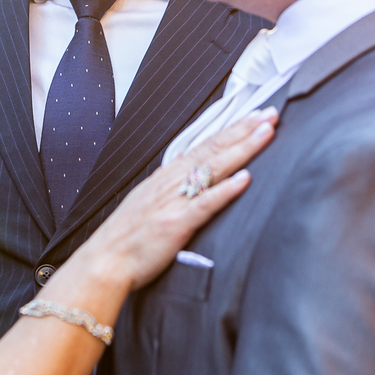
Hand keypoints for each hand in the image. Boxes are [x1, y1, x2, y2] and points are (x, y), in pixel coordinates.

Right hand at [78, 107, 277, 291]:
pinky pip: (205, 203)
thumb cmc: (126, 237)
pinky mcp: (176, 223)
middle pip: (213, 149)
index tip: (254, 116)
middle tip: (270, 114)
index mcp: (166, 177)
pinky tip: (245, 178)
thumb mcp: (148, 202)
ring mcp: (173, 201)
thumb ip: (171, 189)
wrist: (104, 261)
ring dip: (242, 149)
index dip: (231, 129)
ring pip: (213, 168)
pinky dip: (225, 190)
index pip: (204, 145)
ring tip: (266, 133)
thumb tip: (191, 180)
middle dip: (243, 129)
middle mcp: (171, 182)